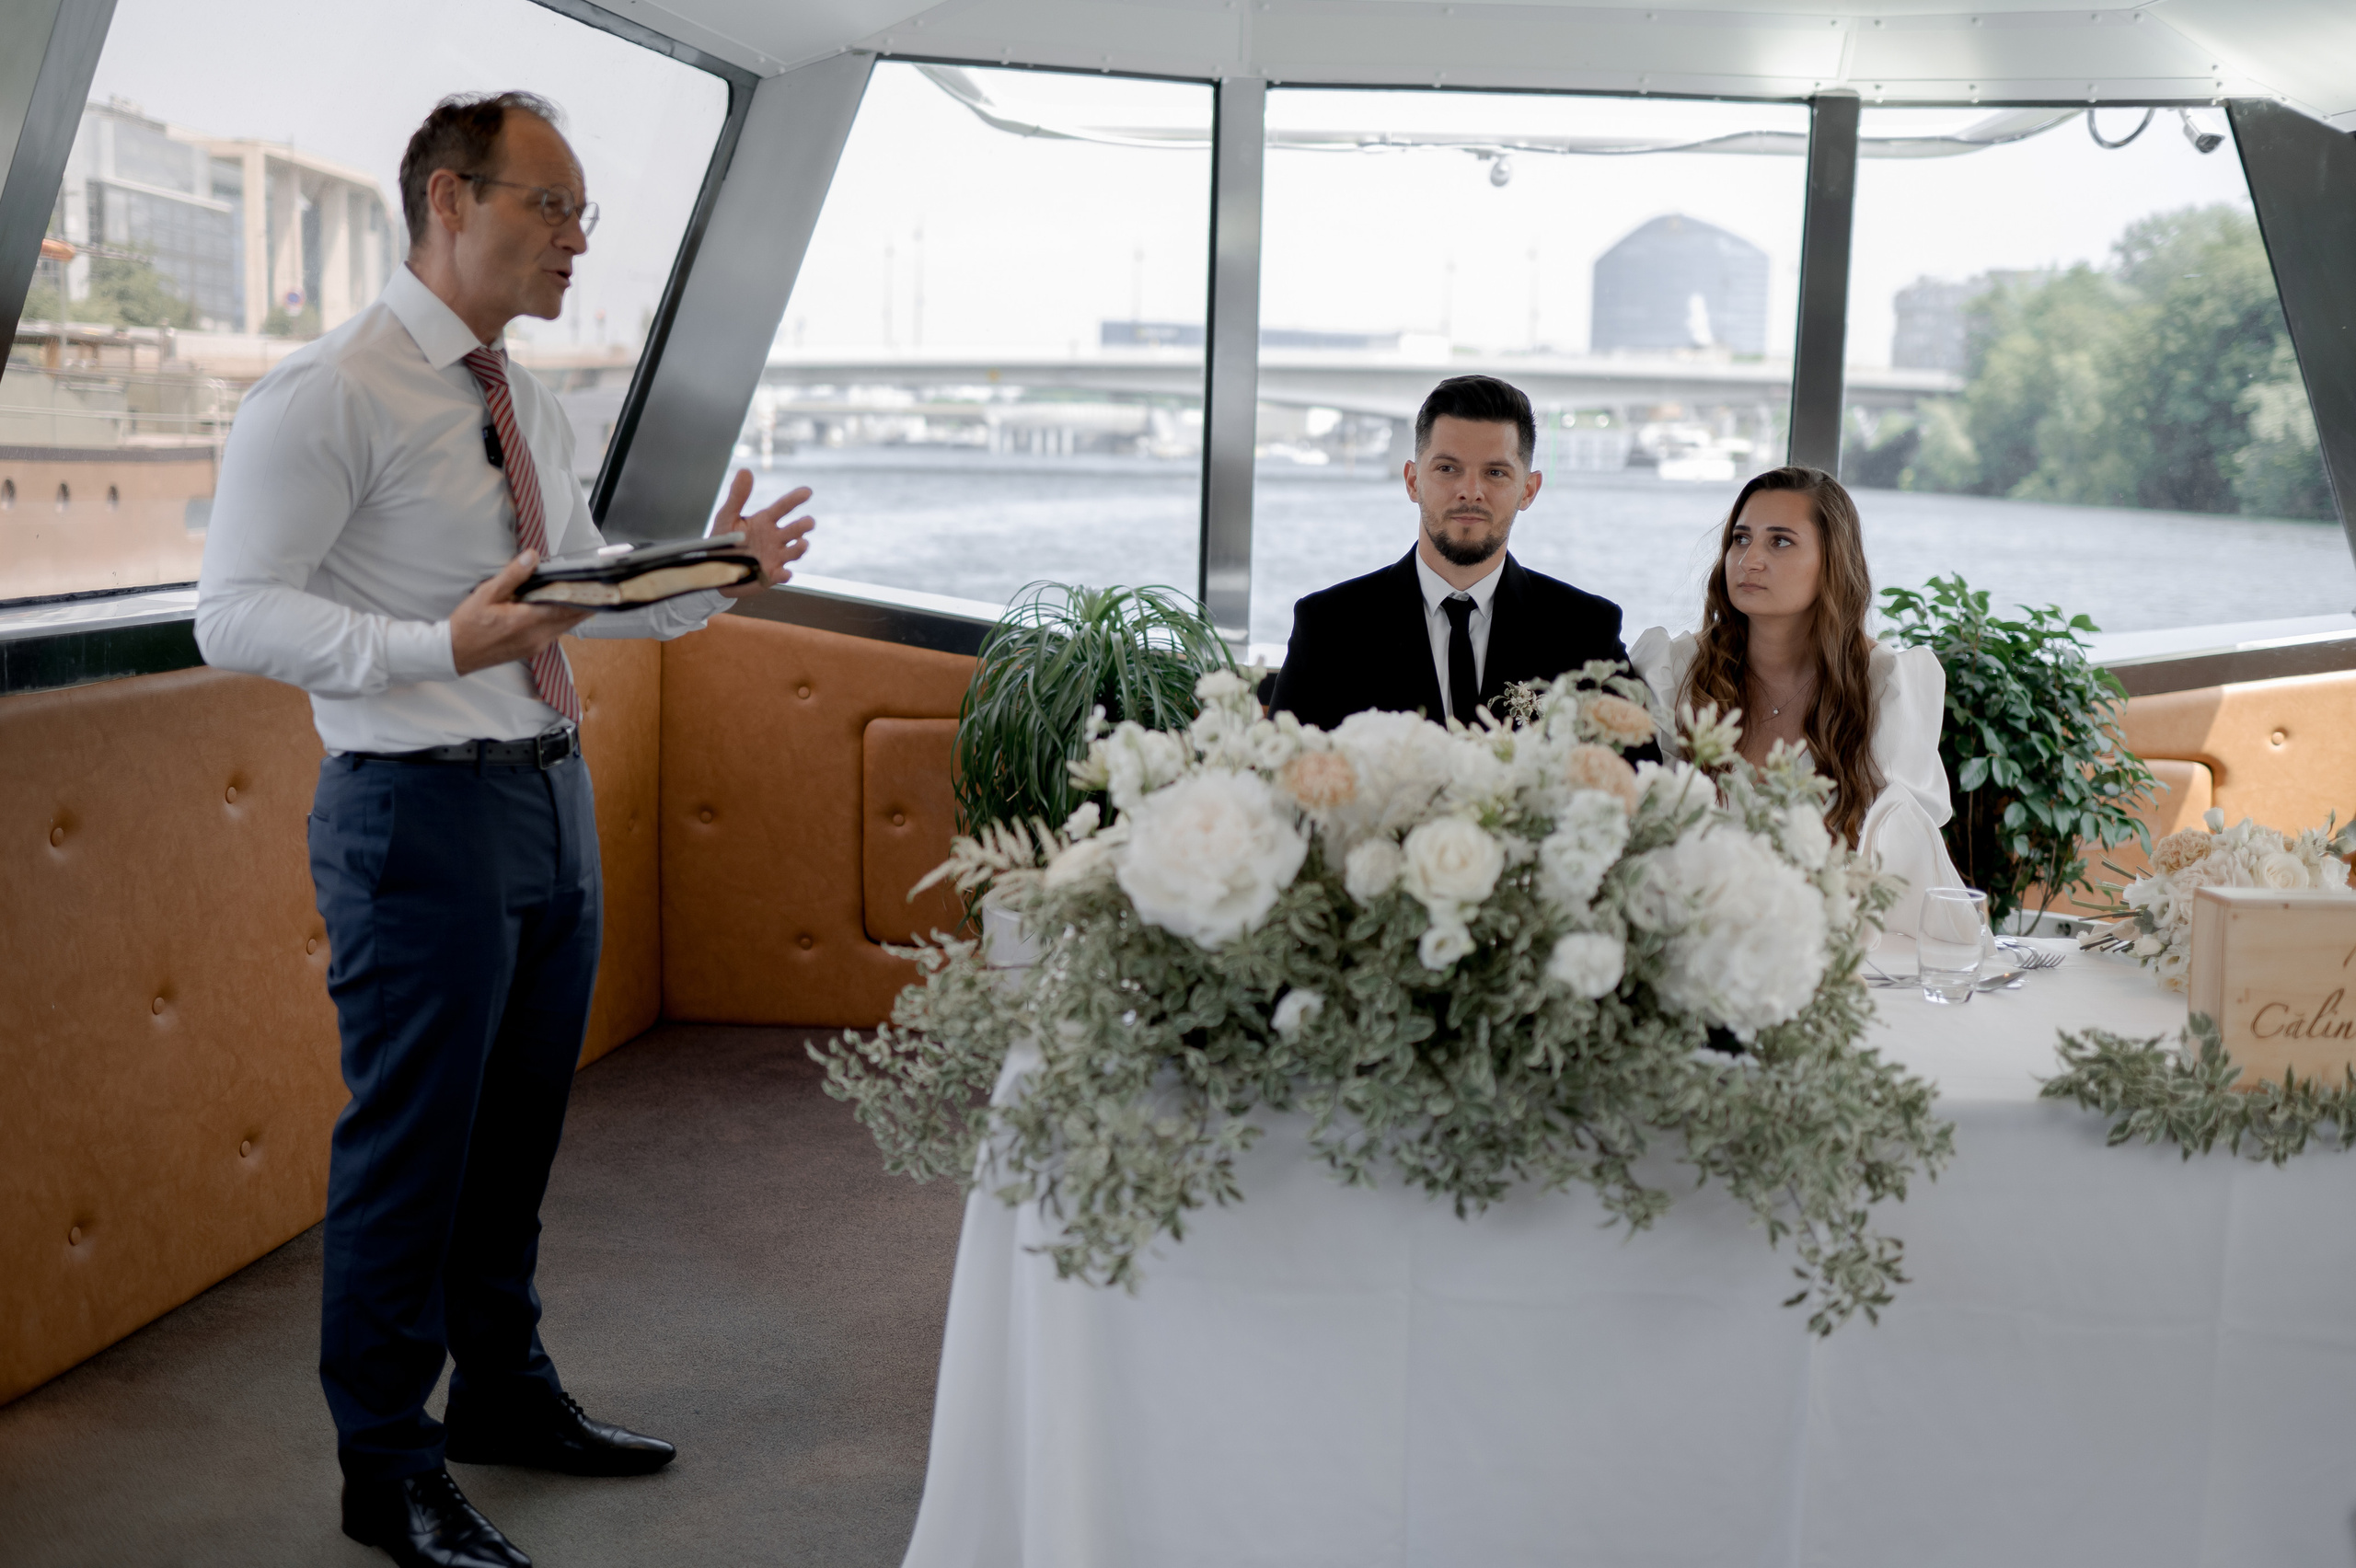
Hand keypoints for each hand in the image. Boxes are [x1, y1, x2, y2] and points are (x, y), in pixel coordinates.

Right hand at [450, 550, 592, 675]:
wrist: (455, 654)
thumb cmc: (468, 624)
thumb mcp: (487, 594)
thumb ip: (512, 575)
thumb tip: (532, 557)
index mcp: (528, 621)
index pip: (566, 607)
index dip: (584, 595)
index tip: (598, 583)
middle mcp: (538, 636)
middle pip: (571, 618)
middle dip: (585, 601)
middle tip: (598, 584)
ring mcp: (537, 645)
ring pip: (565, 626)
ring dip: (574, 611)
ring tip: (582, 591)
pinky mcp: (533, 649)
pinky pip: (555, 632)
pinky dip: (561, 619)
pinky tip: (559, 606)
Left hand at [711, 469, 814, 597]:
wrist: (715, 567)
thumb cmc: (723, 540)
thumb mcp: (727, 516)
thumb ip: (737, 496)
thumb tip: (745, 470)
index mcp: (765, 521)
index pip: (783, 507)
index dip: (795, 499)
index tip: (807, 491)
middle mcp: (775, 538)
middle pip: (793, 530)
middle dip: (803, 526)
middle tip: (809, 522)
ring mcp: (775, 557)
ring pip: (793, 551)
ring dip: (799, 548)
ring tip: (803, 544)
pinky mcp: (770, 575)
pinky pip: (781, 575)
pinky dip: (784, 575)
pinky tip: (785, 573)